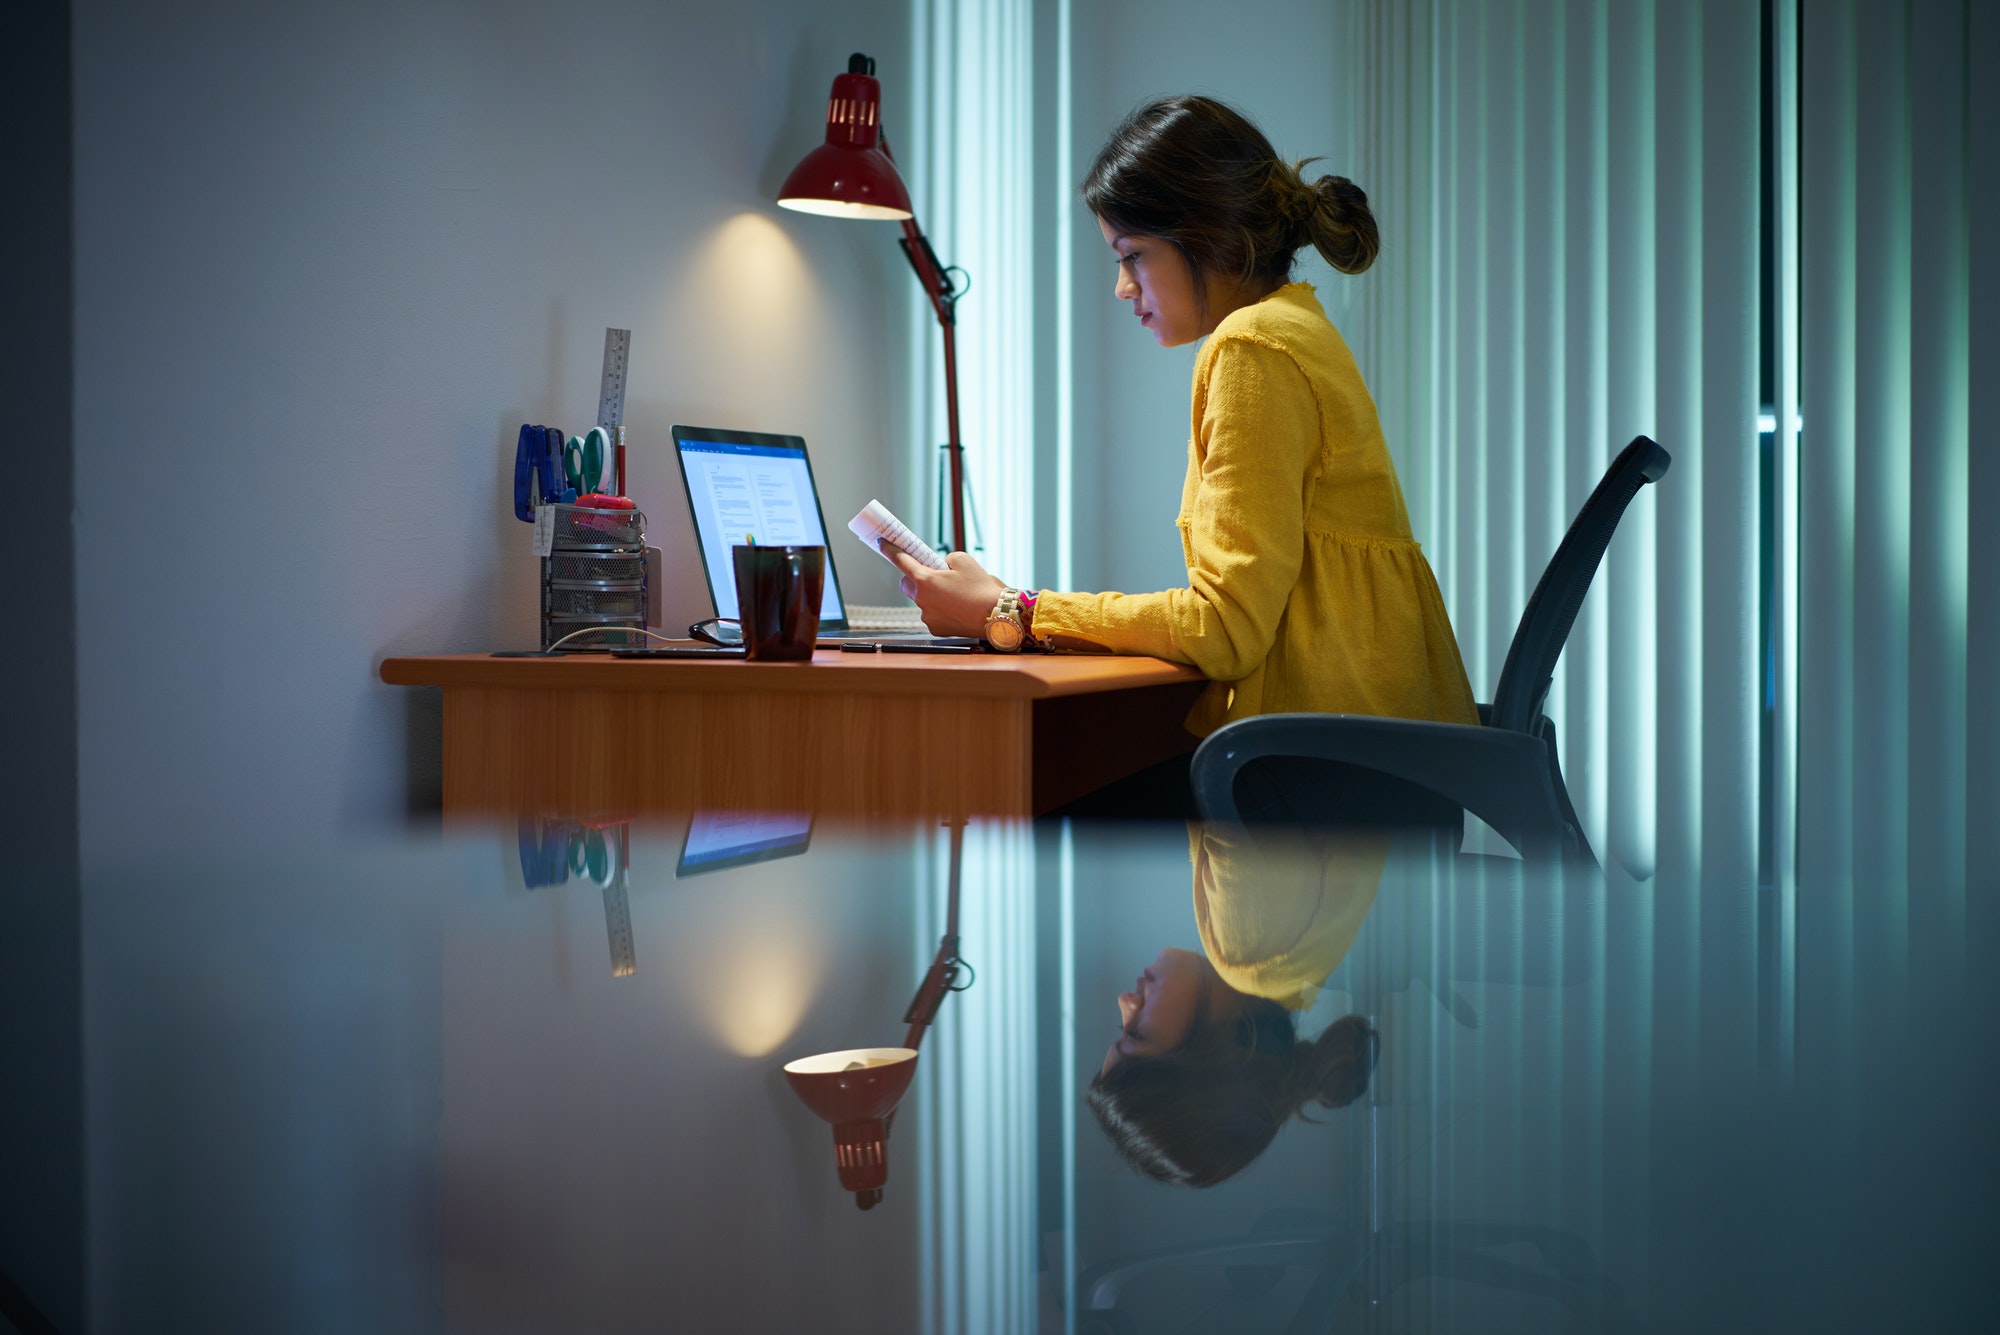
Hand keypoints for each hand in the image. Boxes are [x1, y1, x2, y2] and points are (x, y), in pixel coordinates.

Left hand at [886, 547, 1006, 637]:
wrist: (998, 615)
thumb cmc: (981, 587)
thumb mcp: (963, 560)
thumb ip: (946, 560)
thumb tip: (942, 568)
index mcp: (925, 580)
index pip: (901, 561)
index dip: (890, 550)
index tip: (882, 543)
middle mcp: (922, 600)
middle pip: (908, 584)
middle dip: (915, 577)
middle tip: (932, 573)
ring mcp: (928, 617)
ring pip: (922, 601)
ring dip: (930, 595)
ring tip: (954, 594)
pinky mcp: (936, 629)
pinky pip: (932, 614)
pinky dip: (940, 609)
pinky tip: (957, 607)